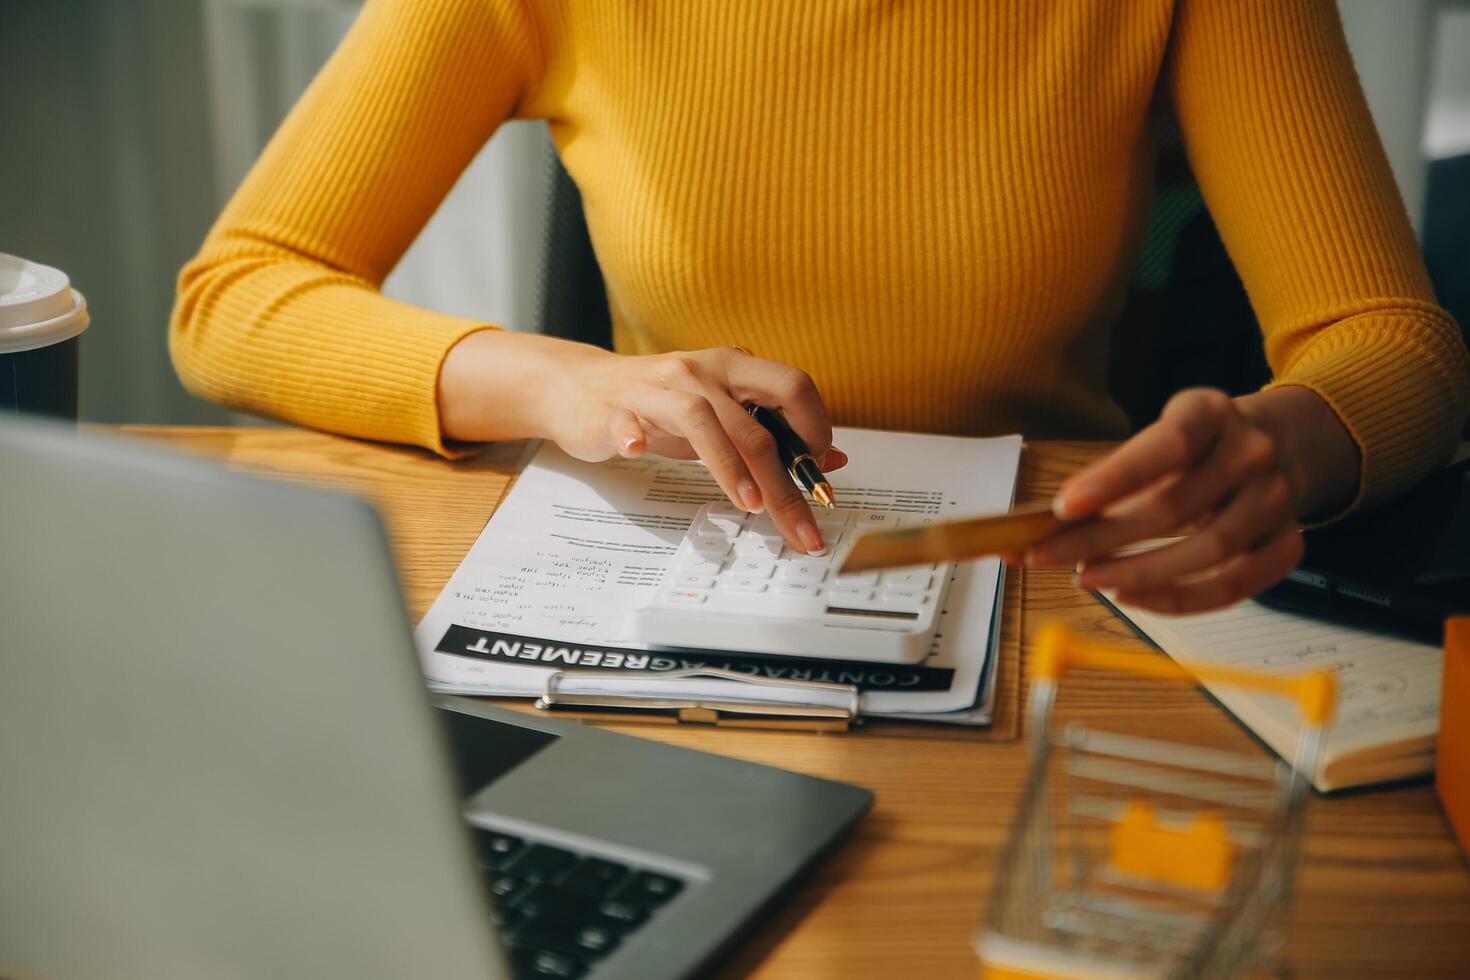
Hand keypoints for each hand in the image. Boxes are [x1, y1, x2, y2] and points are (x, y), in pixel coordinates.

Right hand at [439, 331, 845, 554]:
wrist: (578, 387)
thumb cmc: (656, 405)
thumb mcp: (719, 415)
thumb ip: (769, 432)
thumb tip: (830, 459)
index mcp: (732, 368)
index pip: (792, 387)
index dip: (815, 430)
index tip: (820, 476)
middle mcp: (699, 372)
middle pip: (754, 423)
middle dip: (785, 479)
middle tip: (802, 526)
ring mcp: (655, 389)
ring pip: (701, 419)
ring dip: (729, 463)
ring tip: (750, 503)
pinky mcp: (612, 409)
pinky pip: (625, 420)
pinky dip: (633, 434)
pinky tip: (637, 450)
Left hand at [1023, 388, 1304, 612]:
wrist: (1282, 443)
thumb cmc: (1198, 448)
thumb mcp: (1157, 438)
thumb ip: (1108, 479)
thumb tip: (1038, 528)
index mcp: (1211, 414)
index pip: (1165, 446)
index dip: (1113, 479)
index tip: (1062, 507)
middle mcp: (1252, 453)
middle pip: (1175, 507)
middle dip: (1101, 539)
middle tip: (1049, 556)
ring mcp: (1277, 500)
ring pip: (1209, 551)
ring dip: (1139, 574)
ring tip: (1089, 580)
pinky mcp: (1287, 542)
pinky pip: (1237, 586)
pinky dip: (1181, 600)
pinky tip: (1136, 598)